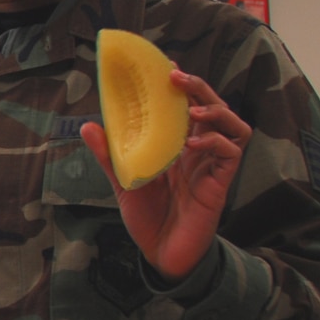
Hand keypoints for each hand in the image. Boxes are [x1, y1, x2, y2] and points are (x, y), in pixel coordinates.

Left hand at [81, 67, 249, 282]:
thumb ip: (109, 154)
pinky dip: (214, 142)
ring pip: (232, 125)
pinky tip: (193, 143)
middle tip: (175, 76)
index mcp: (177, 145)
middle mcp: (199, 151)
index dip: (181, 85)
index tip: (164, 66)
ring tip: (193, 109)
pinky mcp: (221, 182)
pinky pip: (231, 153)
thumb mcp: (123, 180)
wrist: (161, 253)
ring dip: (216, 110)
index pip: (186, 107)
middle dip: (198, 87)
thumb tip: (88, 125)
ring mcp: (212, 165)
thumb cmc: (147, 217)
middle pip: (212, 107)